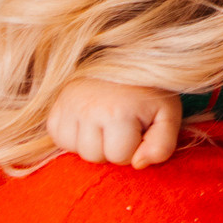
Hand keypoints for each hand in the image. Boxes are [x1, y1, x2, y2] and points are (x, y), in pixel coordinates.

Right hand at [46, 78, 181, 167]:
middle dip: (112, 148)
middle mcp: (88, 109)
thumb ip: (162, 145)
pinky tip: (89, 121)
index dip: (133, 148)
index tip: (138, 128)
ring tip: (106, 123)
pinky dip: (74, 136)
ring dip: (93, 143)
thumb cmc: (148, 92)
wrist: (124, 58)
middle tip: (122, 126)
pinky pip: (59, 138)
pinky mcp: (55, 106)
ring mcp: (67, 106)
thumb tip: (138, 164)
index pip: (120, 157)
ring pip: (76, 150)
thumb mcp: (167, 115)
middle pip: (95, 157)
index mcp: (118, 113)